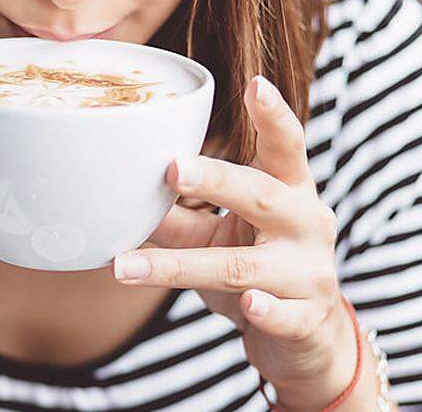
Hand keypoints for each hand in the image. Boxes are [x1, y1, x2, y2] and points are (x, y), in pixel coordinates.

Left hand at [113, 75, 356, 408]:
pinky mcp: (305, 317)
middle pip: (262, 195)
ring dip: (181, 266)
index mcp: (289, 190)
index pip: (286, 146)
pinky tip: (248, 305)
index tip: (255, 83)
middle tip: (173, 167)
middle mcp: (307, 223)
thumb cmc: (257, 268)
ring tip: (125, 268)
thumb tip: (112, 190)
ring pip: (244, 265)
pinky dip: (263, 309)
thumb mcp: (217, 234)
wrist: (304, 337)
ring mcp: (309, 272)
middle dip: (218, 180)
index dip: (273, 116)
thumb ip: (175, 213)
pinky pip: (281, 314)